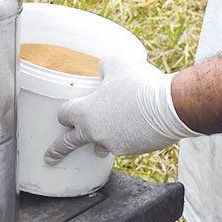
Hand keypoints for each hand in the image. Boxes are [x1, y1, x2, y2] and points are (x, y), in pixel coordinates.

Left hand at [45, 55, 197, 161]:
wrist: (171, 106)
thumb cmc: (139, 84)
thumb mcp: (117, 64)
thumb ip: (105, 66)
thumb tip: (103, 68)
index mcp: (85, 114)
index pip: (64, 116)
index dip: (63, 113)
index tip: (62, 116)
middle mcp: (95, 134)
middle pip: (70, 143)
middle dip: (59, 150)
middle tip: (50, 158)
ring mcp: (115, 145)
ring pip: (102, 143)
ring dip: (102, 139)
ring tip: (109, 131)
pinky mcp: (134, 151)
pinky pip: (125, 143)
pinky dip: (127, 135)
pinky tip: (138, 123)